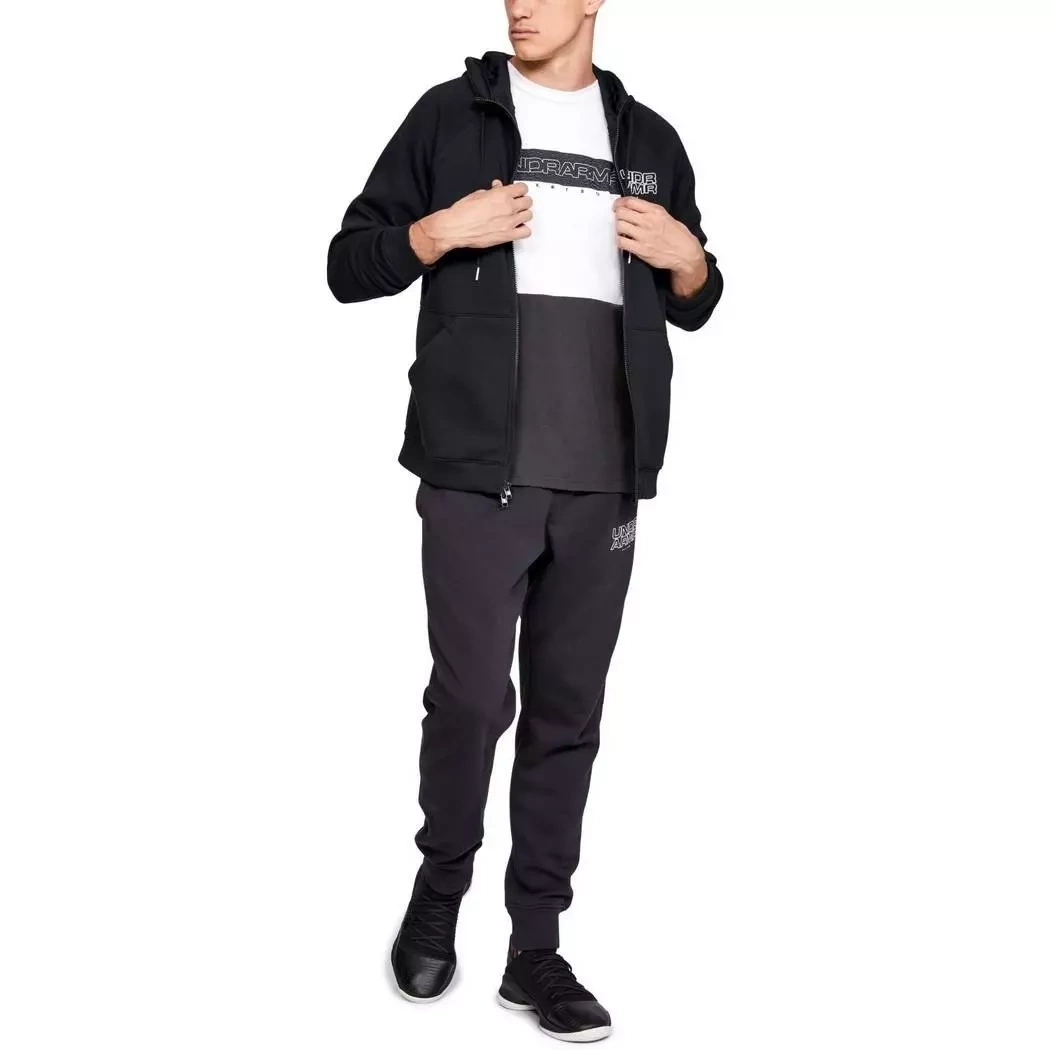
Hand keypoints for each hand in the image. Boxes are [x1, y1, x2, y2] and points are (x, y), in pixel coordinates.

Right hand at [410, 180, 532, 264]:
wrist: (455, 228)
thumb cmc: (462, 213)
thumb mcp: (477, 195)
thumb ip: (491, 191)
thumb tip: (497, 187)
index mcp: (500, 194)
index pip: (522, 188)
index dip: (520, 189)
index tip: (518, 192)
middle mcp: (507, 207)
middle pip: (528, 201)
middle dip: (523, 201)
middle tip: (517, 203)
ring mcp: (509, 222)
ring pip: (529, 215)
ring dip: (524, 214)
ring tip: (518, 215)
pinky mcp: (507, 235)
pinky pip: (526, 231)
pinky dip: (524, 229)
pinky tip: (518, 228)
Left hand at [613, 196, 707, 295]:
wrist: (685, 254)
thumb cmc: (679, 236)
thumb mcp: (667, 217)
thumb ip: (651, 212)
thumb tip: (637, 210)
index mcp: (655, 211)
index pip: (630, 201)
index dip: (620, 203)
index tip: (617, 206)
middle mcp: (648, 221)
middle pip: (622, 212)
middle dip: (617, 215)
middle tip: (617, 219)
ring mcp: (643, 236)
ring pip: (619, 226)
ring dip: (617, 228)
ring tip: (621, 230)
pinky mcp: (640, 249)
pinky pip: (621, 242)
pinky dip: (619, 240)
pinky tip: (623, 241)